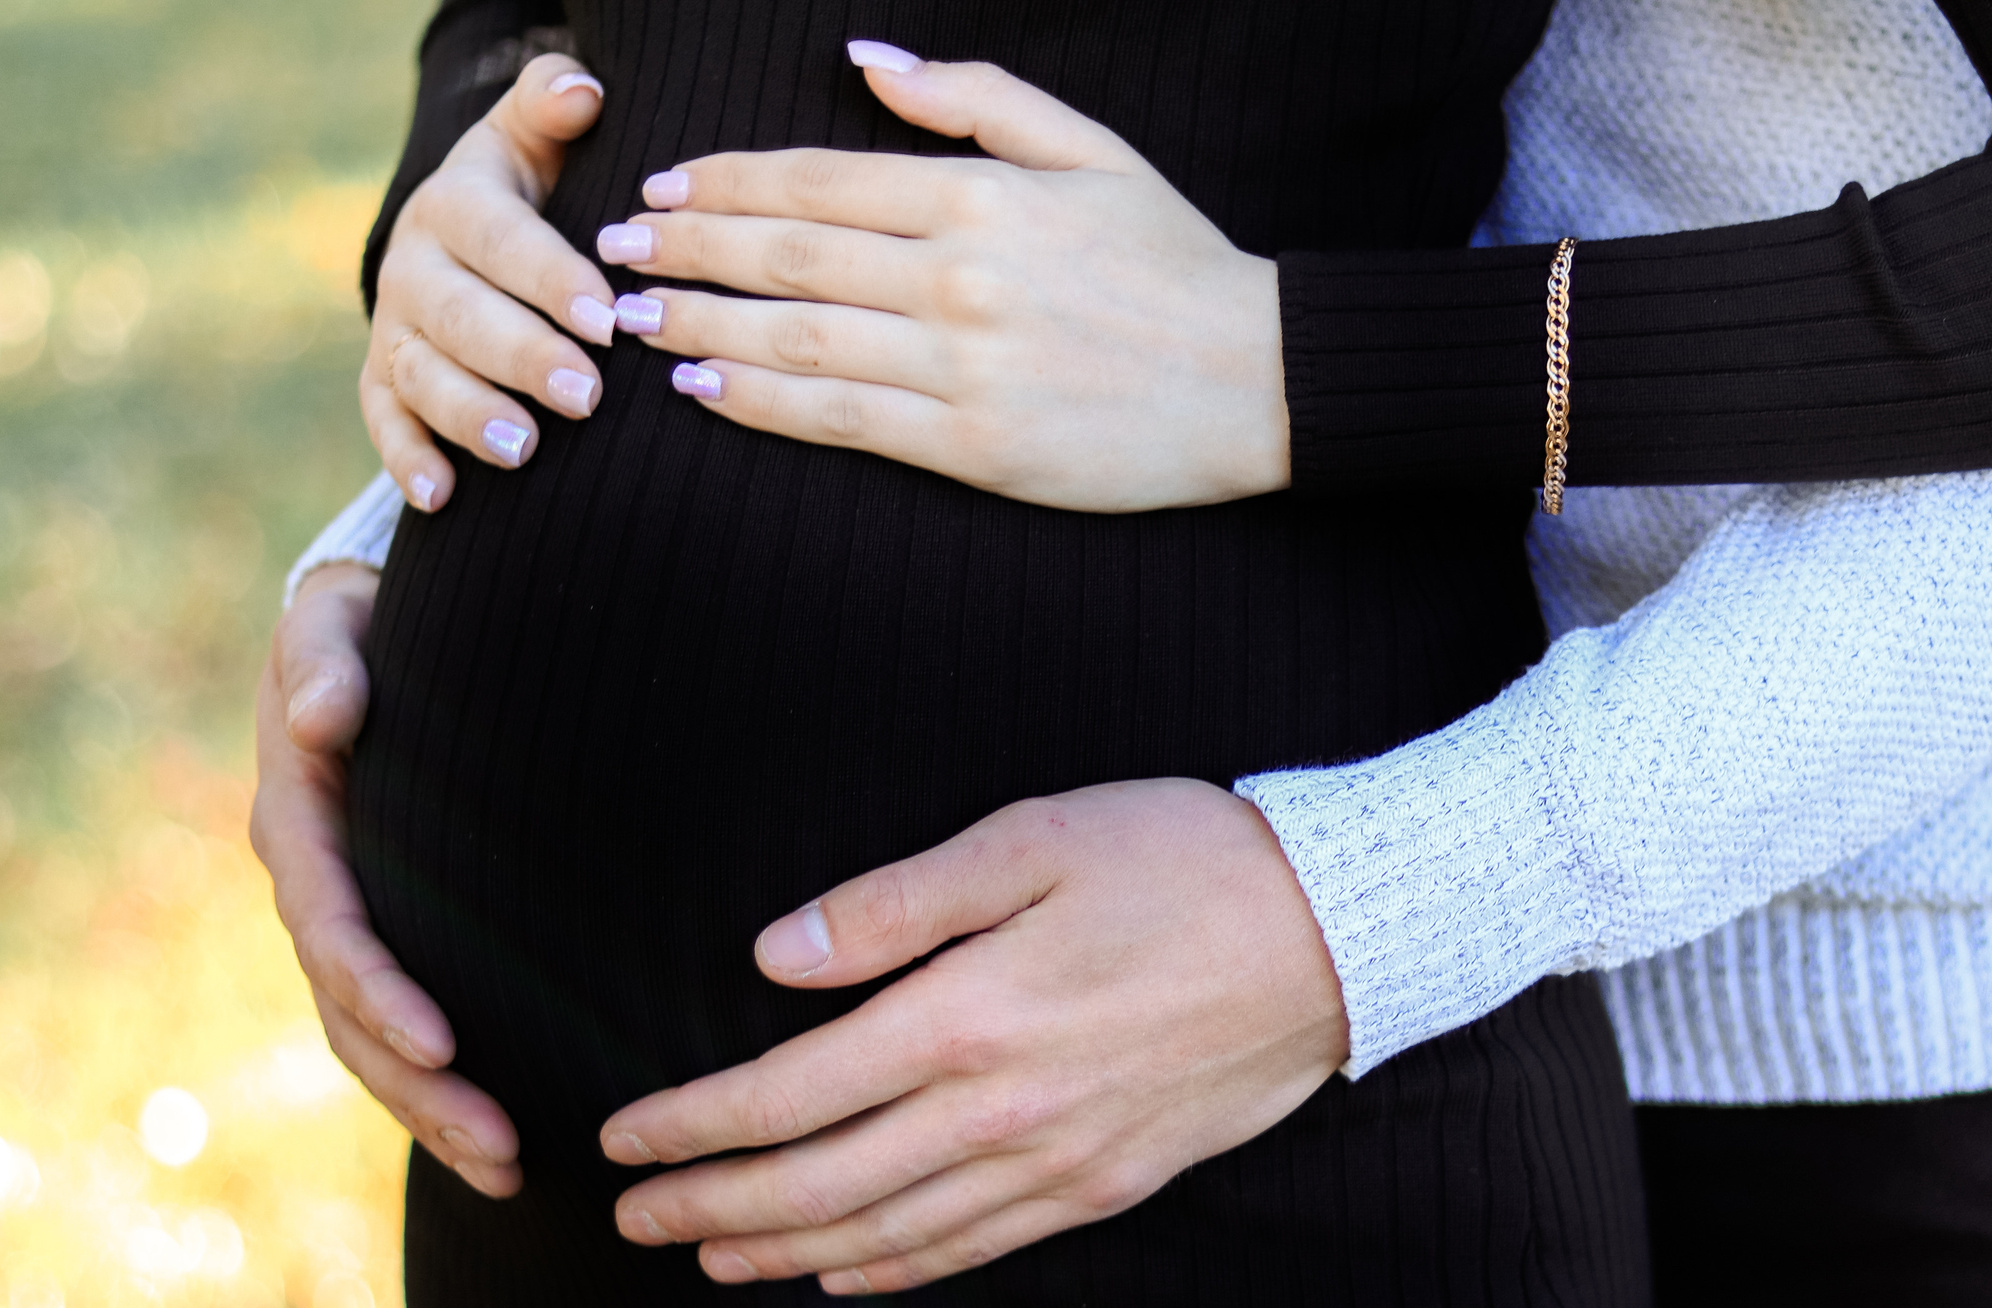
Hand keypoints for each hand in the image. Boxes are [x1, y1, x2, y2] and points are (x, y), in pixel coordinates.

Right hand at [249, 563, 521, 1196]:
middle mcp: (316, 891)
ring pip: (376, 1048)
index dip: (382, 992)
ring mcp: (351, 925)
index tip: (444, 1041)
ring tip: (513, 1171)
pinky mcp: (392, 944)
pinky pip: (405, 1037)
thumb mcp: (335, 620)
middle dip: (423, 1090)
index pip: (334, 929)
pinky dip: (449, 1093)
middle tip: (504, 1147)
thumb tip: (328, 710)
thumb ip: (329, 657)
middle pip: (355, 1017)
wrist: (371, 642)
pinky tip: (512, 1149)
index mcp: (300, 826)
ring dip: (439, 1114)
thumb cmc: (362, 626)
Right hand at [363, 52, 620, 509]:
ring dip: (468, 414)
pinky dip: (406, 462)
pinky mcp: (383, 381)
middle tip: (585, 396)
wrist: (467, 236)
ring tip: (522, 449)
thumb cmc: (529, 191)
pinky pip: (384, 423)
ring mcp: (395, 329)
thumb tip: (581, 89)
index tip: (608, 319)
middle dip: (522, 357)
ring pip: (420, 375)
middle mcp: (415, 267)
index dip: (551, 280)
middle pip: (461, 317)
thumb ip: (551, 108)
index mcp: (456, 205)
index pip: (502, 242)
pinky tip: (441, 497)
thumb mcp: (535, 139)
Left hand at [598, 779, 1348, 1291]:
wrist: (1343, 934)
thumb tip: (774, 958)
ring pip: (890, 1235)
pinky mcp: (1110, 1185)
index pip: (786, 1094)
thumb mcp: (1033, 840)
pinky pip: (979, 1249)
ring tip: (715, 1257)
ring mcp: (1058, 1163)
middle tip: (632, 1222)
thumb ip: (896, 904)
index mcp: (964, 1018)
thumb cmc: (1186, 863)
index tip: (623, 1139)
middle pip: (819, 1184)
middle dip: (710, 1207)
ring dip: (787, 1251)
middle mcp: (999, 1113)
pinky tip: (849, 1275)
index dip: (692, 1126)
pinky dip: (898, 1271)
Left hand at [604, 48, 1288, 511]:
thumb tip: (867, 61)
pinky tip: (704, 388)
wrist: (1258, 381)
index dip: (724, 181)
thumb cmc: (1175, 262)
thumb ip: (976, 98)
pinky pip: (843, 419)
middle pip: (784, 252)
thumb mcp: (1091, 149)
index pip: (816, 178)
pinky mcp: (974, 445)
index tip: (663, 186)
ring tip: (631, 320)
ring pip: (795, 337)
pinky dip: (761, 403)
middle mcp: (958, 275)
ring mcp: (963, 364)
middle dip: (686, 248)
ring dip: (699, 324)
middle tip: (617, 250)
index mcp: (980, 196)